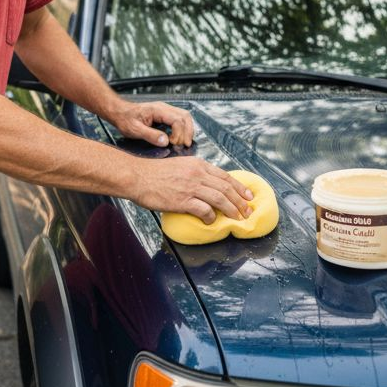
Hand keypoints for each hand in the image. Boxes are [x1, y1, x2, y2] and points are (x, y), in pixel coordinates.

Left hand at [109, 99, 194, 147]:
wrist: (120, 113)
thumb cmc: (125, 120)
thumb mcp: (135, 130)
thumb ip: (150, 135)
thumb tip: (166, 141)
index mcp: (157, 110)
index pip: (177, 120)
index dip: (179, 133)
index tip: (173, 144)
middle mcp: (164, 108)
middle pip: (185, 116)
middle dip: (188, 132)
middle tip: (184, 145)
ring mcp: (165, 110)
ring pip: (184, 117)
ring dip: (187, 130)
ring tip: (184, 143)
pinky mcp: (164, 115)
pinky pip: (179, 119)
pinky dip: (183, 129)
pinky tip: (179, 138)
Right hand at [128, 157, 253, 223]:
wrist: (137, 177)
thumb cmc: (155, 173)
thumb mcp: (180, 166)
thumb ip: (195, 173)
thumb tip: (208, 185)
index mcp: (198, 165)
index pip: (226, 176)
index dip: (240, 187)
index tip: (249, 196)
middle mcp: (197, 174)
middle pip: (227, 188)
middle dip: (241, 201)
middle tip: (248, 211)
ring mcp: (191, 187)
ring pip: (220, 199)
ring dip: (232, 210)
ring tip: (237, 218)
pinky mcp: (183, 200)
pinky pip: (204, 210)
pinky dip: (211, 217)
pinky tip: (211, 221)